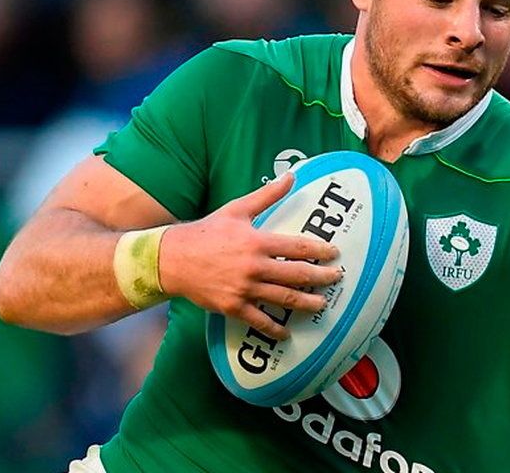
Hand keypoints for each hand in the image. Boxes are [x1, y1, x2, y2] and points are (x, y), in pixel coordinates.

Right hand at [159, 173, 340, 338]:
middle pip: (296, 275)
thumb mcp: (237, 209)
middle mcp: (254, 267)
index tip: (334, 254)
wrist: (173, 259)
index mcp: (257, 242)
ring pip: (283, 299)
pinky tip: (287, 332)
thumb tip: (290, 176)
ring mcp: (244, 289)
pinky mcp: (233, 306)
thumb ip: (266, 195)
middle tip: (336, 279)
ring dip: (306, 303)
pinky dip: (274, 328)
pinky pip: (259, 320)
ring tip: (322, 305)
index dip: (319, 251)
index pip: (297, 247)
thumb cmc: (206, 231)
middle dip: (320, 278)